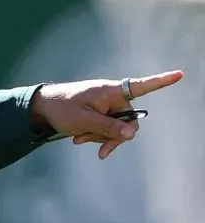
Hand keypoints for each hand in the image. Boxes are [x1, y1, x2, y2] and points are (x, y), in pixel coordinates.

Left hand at [31, 70, 183, 158]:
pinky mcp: (100, 116)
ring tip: (78, 138)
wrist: (42, 109)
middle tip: (97, 148)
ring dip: (99, 137)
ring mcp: (106, 107)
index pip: (141, 86)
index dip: (161, 82)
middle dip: (112, 135)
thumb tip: (132, 134)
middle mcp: (113, 98)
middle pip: (129, 122)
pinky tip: (78, 139)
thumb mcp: (83, 121)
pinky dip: (94, 136)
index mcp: (111, 91)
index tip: (180, 74)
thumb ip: (108, 128)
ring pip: (116, 130)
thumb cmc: (62, 108)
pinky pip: (106, 131)